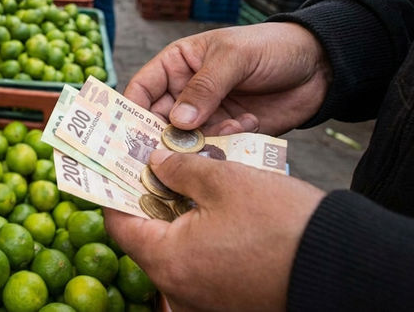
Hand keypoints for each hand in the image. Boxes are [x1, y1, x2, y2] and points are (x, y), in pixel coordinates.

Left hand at [105, 150, 324, 311]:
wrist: (343, 267)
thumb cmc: (282, 225)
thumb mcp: (224, 180)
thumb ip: (180, 168)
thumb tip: (155, 163)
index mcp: (167, 261)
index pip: (119, 224)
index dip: (117, 190)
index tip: (118, 165)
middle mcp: (179, 288)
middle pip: (147, 237)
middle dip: (151, 198)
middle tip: (155, 165)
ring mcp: (204, 299)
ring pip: (177, 249)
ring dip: (179, 215)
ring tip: (189, 180)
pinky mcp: (230, 299)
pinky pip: (203, 263)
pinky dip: (203, 235)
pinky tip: (217, 208)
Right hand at [123, 22, 331, 136]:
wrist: (321, 65)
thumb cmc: (271, 47)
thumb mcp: (234, 57)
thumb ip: (205, 87)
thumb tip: (177, 120)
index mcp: (177, 66)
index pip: (141, 90)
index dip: (129, 111)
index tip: (124, 134)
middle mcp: (185, 94)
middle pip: (157, 123)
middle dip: (158, 139)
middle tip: (160, 157)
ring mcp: (207, 117)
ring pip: (185, 141)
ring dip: (194, 146)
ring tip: (216, 138)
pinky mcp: (230, 135)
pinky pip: (214, 149)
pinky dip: (223, 146)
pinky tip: (245, 127)